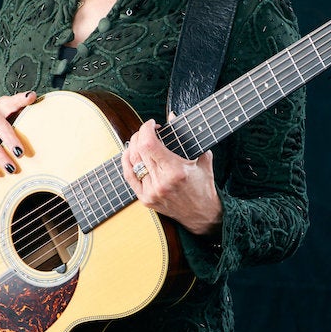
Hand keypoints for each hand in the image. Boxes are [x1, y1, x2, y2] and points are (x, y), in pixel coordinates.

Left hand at [122, 118, 222, 236]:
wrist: (202, 215)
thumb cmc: (204, 186)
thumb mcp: (202, 159)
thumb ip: (189, 136)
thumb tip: (172, 116)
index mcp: (175, 171)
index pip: (149, 144)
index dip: (146, 129)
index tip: (152, 123)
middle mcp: (161, 183)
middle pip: (139, 150)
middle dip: (140, 135)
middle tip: (147, 130)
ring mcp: (151, 192)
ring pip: (132, 162)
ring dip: (133, 146)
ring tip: (140, 140)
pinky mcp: (146, 199)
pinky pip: (129, 176)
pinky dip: (127, 162)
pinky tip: (130, 153)